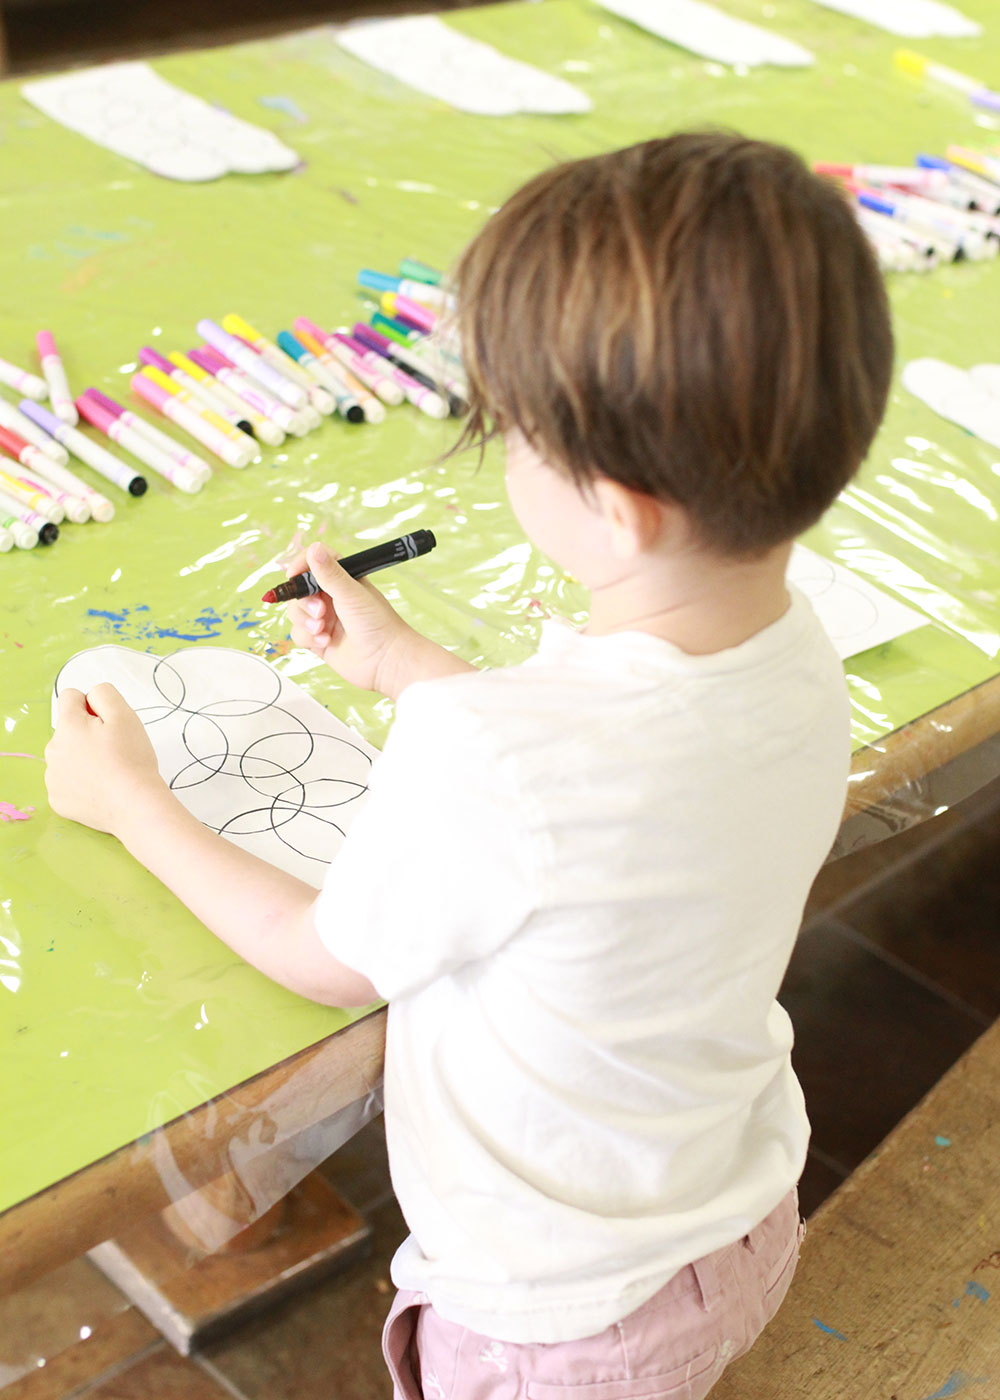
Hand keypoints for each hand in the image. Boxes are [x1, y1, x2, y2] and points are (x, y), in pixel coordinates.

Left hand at [44, 684, 165, 835]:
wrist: (134, 805)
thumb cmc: (132, 759)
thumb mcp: (124, 714)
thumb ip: (104, 694)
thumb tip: (90, 697)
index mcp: (67, 726)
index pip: (71, 697)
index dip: (93, 705)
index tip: (108, 723)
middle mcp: (52, 749)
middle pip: (69, 730)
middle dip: (87, 734)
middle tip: (114, 750)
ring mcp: (52, 777)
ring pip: (67, 756)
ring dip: (83, 757)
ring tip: (109, 771)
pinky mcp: (58, 799)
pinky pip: (67, 782)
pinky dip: (82, 782)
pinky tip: (100, 788)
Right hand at [284, 542, 421, 695]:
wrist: (385, 661)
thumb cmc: (377, 623)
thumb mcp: (351, 593)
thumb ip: (330, 573)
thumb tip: (314, 548)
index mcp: (342, 580)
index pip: (313, 562)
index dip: (301, 566)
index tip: (294, 575)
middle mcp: (331, 597)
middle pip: (299, 590)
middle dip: (304, 602)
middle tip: (320, 612)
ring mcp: (324, 619)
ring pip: (295, 613)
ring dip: (305, 621)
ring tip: (322, 629)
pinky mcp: (319, 639)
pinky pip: (298, 634)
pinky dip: (309, 637)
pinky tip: (326, 642)